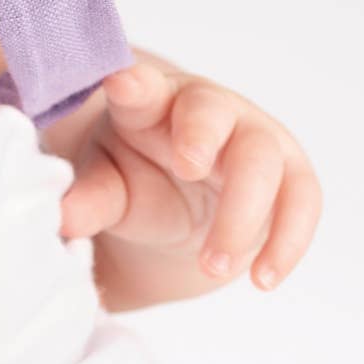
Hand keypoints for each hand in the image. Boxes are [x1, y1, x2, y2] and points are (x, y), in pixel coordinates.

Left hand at [57, 52, 319, 306]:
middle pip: (212, 111)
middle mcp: (204, 111)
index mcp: (148, 103)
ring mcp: (252, 138)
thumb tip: (61, 218)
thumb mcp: (107, 189)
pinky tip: (264, 279)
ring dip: (242, 212)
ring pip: (263, 158)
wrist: (180, 207)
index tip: (121, 84)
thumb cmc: (136, 179)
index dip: (135, 84)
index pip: (143, 87)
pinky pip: (302, 199)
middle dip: (201, 135)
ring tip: (212, 266)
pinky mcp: (288, 174)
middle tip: (186, 169)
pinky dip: (289, 240)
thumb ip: (88, 199)